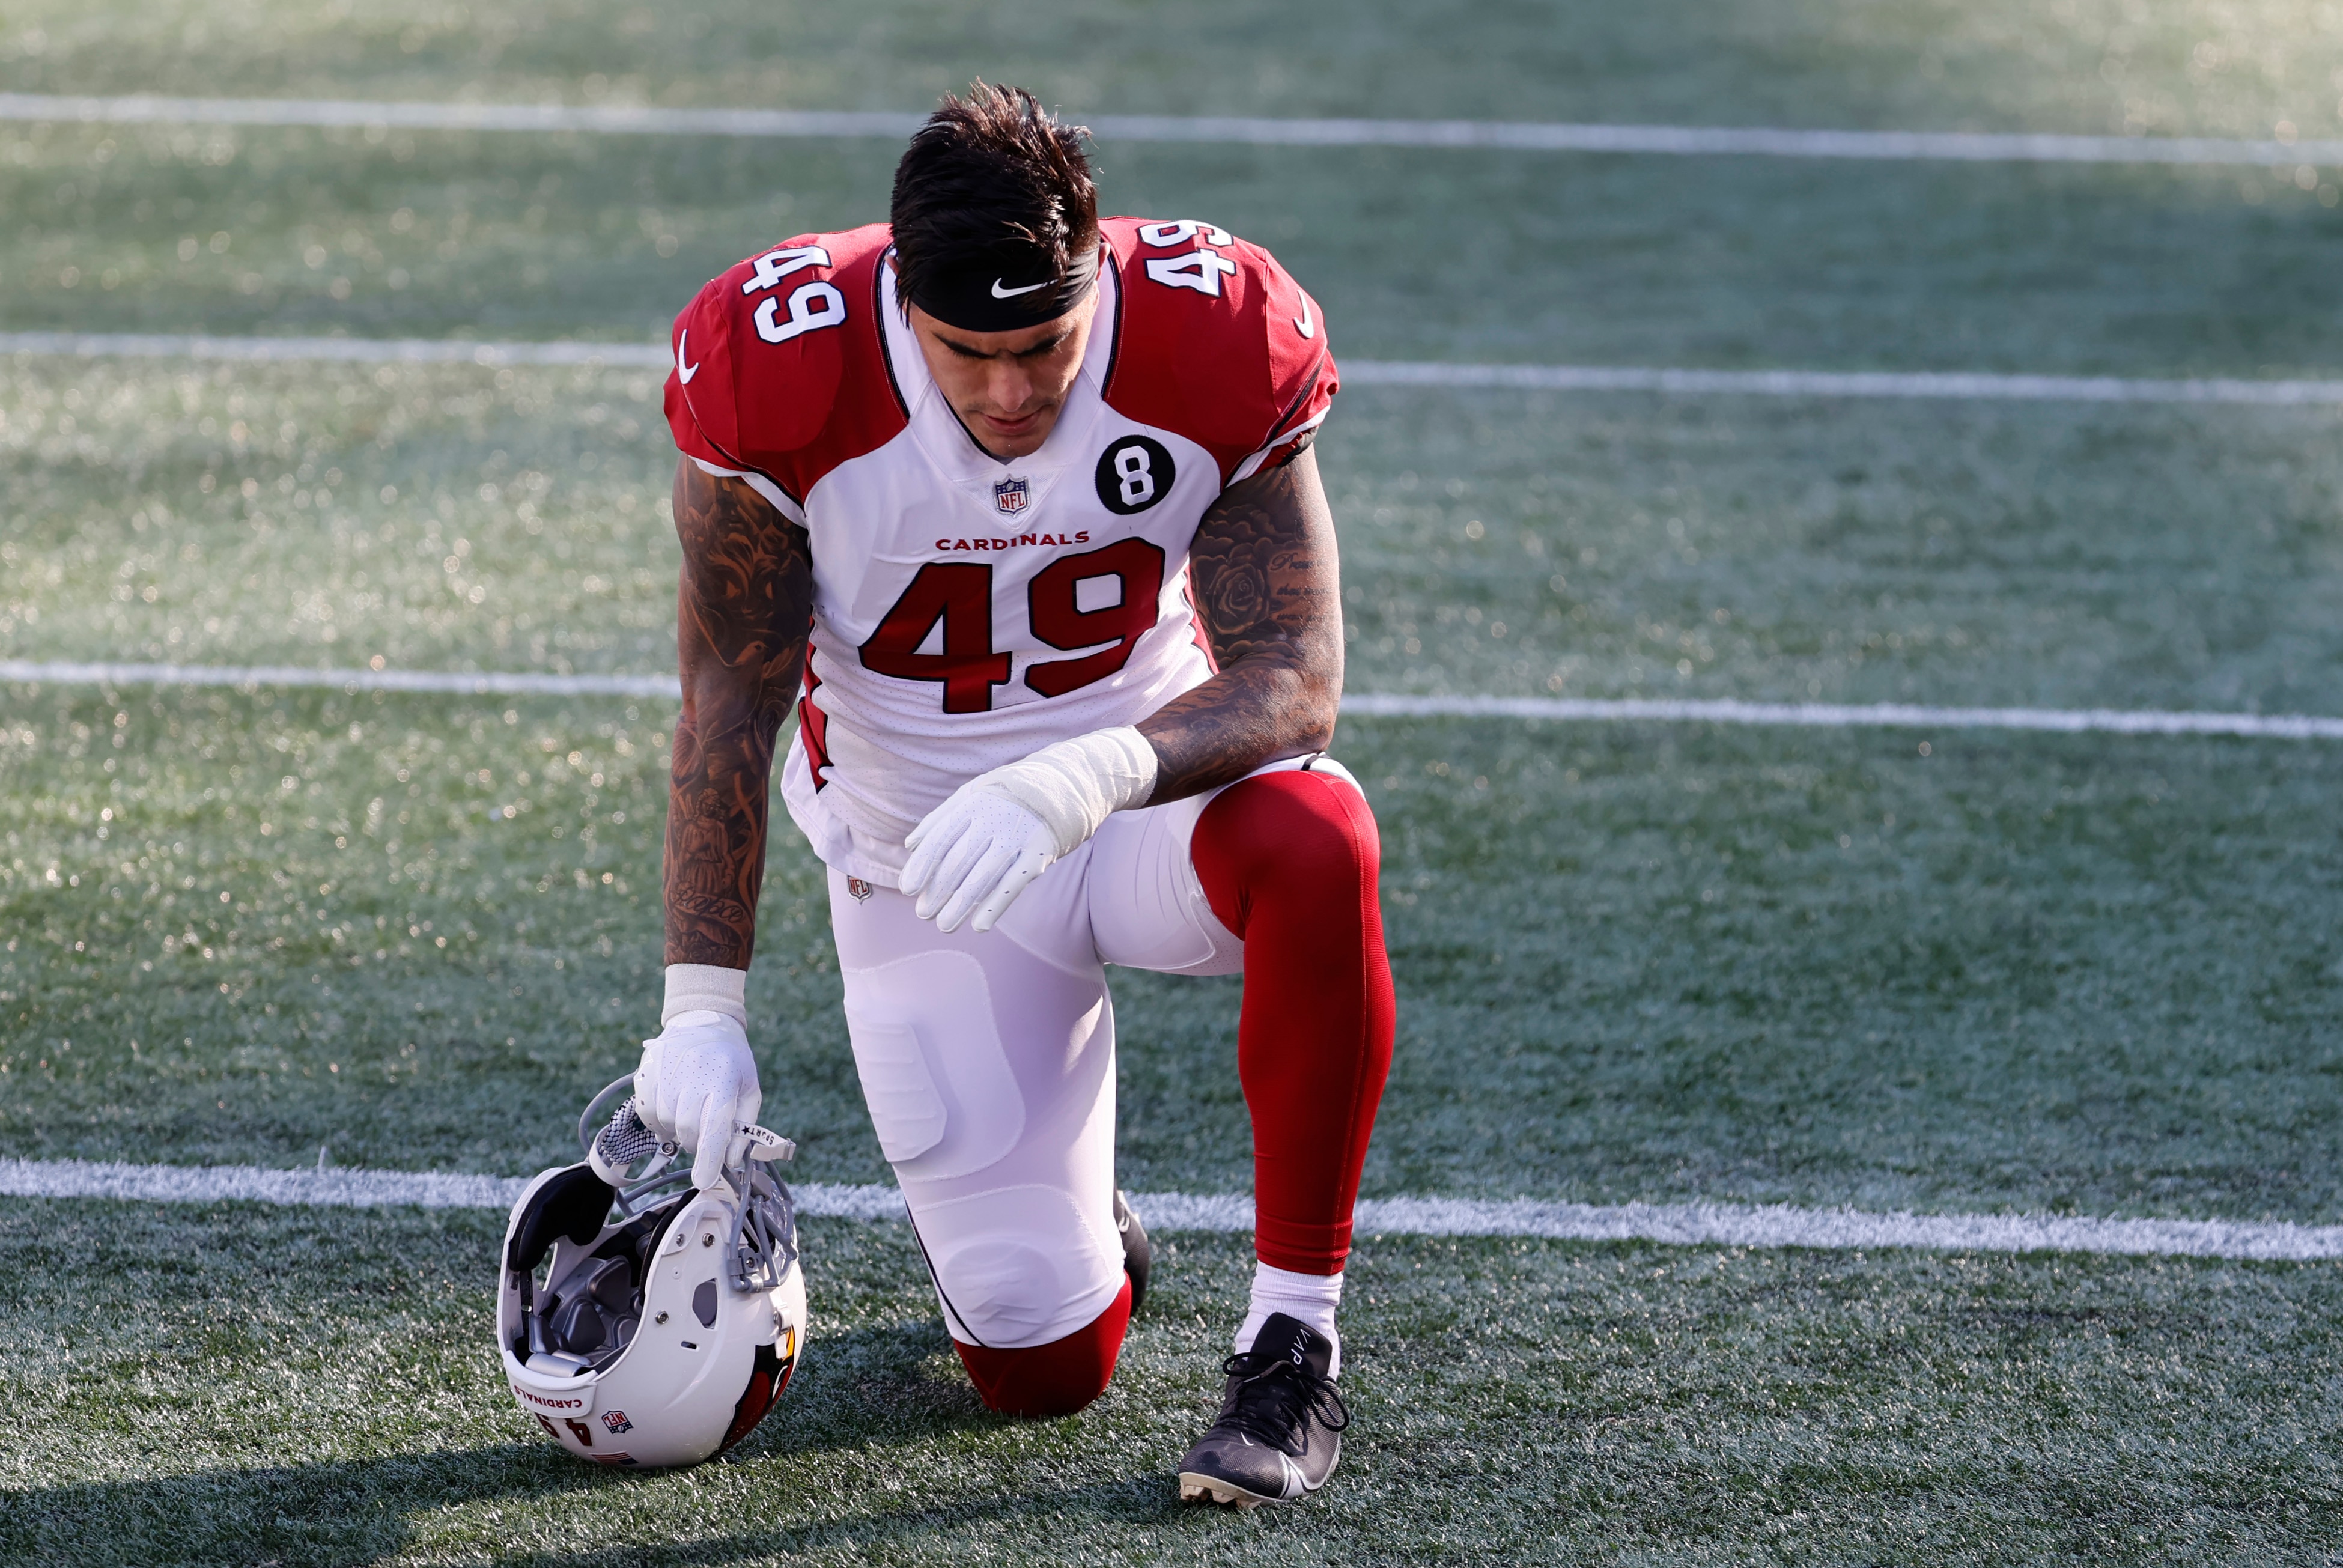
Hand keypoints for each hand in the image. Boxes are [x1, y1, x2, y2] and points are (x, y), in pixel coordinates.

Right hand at [634, 1011, 761, 1190]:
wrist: (704, 1020)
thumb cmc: (732, 1061)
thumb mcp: (749, 1090)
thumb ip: (743, 1128)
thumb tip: (731, 1162)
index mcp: (722, 1076)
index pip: (713, 1124)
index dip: (708, 1157)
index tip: (704, 1181)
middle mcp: (690, 1071)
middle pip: (687, 1127)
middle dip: (696, 1144)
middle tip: (704, 1138)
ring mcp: (664, 1069)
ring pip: (664, 1122)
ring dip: (677, 1131)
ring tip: (689, 1117)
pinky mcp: (645, 1070)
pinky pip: (646, 1111)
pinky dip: (658, 1121)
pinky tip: (671, 1111)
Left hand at [898, 782, 1057, 933]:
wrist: (1059, 788)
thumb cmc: (1006, 796)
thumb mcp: (971, 795)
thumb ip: (940, 819)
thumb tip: (910, 846)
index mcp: (973, 805)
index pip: (941, 839)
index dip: (922, 865)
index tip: (907, 889)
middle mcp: (994, 820)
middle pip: (959, 861)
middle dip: (938, 890)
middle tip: (923, 913)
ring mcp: (1017, 838)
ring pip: (983, 876)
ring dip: (961, 905)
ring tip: (944, 925)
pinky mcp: (1038, 855)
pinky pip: (1013, 885)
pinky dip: (995, 906)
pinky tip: (979, 926)